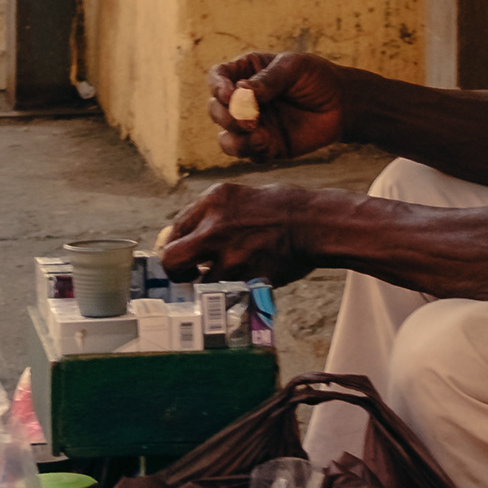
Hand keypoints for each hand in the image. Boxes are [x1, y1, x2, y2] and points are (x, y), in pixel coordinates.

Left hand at [157, 180, 335, 284]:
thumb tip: (182, 235)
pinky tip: (245, 280)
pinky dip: (234, 291)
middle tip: (187, 275)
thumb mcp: (237, 195)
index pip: (174, 230)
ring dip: (210, 284)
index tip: (181, 256)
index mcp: (213, 201)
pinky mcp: (249, 276)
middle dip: (175, 272)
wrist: (315, 223)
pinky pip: (229, 292)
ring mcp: (232, 255)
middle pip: (172, 259)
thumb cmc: (280, 207)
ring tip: (226, 276)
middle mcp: (216, 227)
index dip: (173, 247)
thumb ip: (208, 213)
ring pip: (202, 283)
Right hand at [208, 50, 346, 162]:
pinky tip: (267, 144)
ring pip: (225, 138)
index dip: (218, 87)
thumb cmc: (317, 78)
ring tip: (257, 136)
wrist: (342, 105)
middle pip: (216, 110)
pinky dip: (251, 151)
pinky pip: (247, 154)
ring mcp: (252, 125)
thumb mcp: (294, 68)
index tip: (231, 96)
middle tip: (248, 120)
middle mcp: (243, 100)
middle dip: (226, 116)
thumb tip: (240, 92)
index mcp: (246, 73)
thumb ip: (268, 80)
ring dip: (234, 140)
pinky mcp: (264, 147)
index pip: (217, 78)